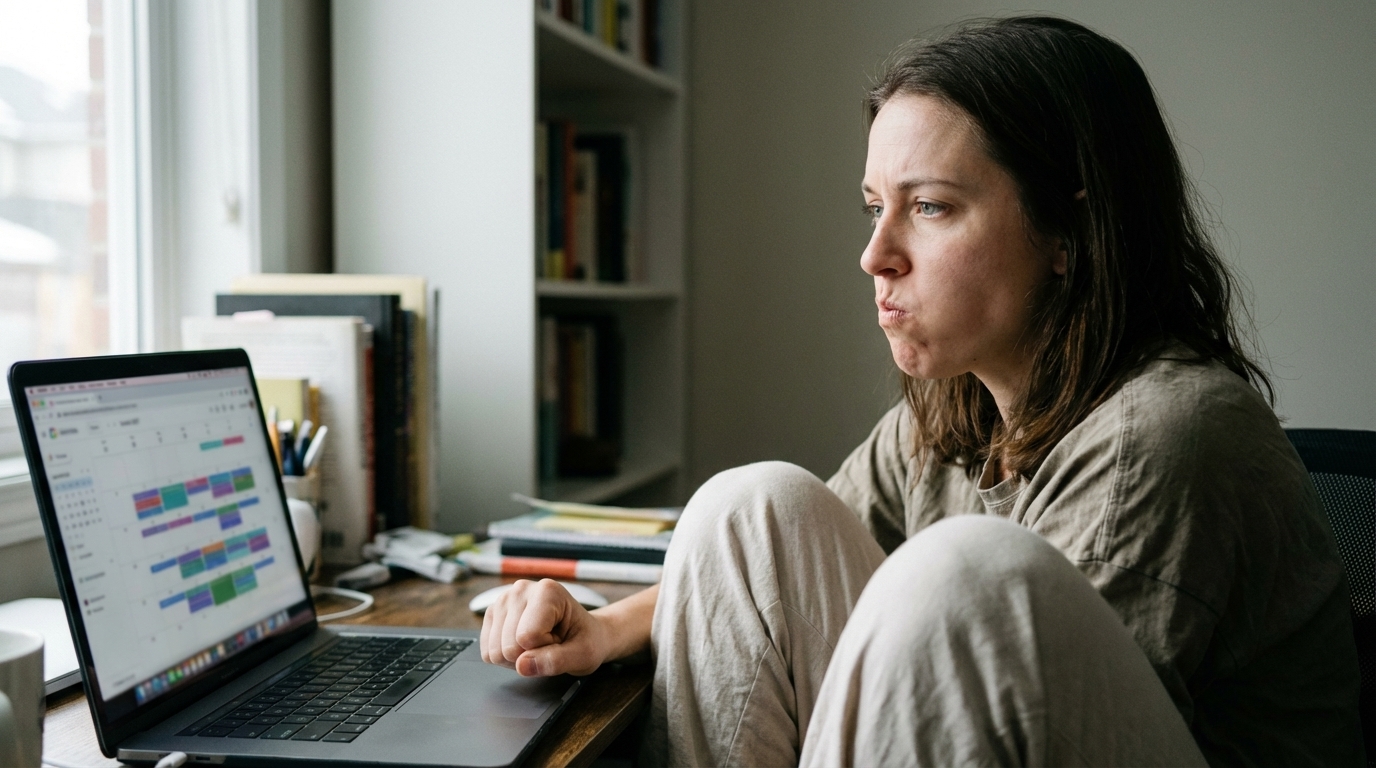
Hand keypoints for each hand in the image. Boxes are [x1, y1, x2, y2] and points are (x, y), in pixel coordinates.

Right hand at [479, 579, 610, 676]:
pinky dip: (505, 657)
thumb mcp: (582, 655)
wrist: (580, 633)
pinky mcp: (492, 614)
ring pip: (495, 651)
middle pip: (508, 646)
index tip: (560, 638)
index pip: (527, 637)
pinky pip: (487, 652)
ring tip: (538, 643)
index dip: (545, 649)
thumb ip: (555, 661)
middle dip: (530, 654)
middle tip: (549, 643)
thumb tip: (522, 665)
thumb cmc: (584, 640)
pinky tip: (524, 644)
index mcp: (548, 591)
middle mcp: (521, 589)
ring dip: (518, 657)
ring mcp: (503, 600)